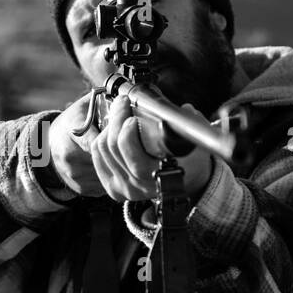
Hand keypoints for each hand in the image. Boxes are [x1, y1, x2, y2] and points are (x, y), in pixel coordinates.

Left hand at [49, 91, 213, 201]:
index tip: (132, 115)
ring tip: (120, 115)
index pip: (133, 156)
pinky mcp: (112, 187)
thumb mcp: (195, 141)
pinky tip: (113, 131)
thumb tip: (184, 109)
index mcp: (161, 176)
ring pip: (102, 149)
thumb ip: (191, 124)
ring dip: (108, 127)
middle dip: (116, 119)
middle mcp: (140, 186)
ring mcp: (124, 189)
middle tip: (123, 103)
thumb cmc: (190, 158)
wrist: (185, 180)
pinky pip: (97, 156)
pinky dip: (102, 138)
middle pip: (113, 146)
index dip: (127, 131)